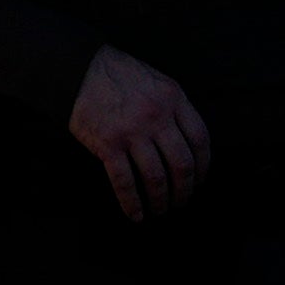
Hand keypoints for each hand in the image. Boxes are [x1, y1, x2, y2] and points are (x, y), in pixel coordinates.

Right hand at [68, 46, 211, 221]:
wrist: (81, 70)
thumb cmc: (121, 76)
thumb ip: (174, 109)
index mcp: (173, 99)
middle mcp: (156, 116)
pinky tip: (136, 215)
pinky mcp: (108, 144)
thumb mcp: (158, 82)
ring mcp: (132, 131)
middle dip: (185, 190)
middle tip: (182, 202)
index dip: (203, 166)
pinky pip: (124, 182)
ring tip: (160, 210)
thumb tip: (188, 146)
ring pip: (156, 178)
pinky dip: (132, 204)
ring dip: (161, 200)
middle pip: (182, 163)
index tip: (200, 180)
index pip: (200, 139)